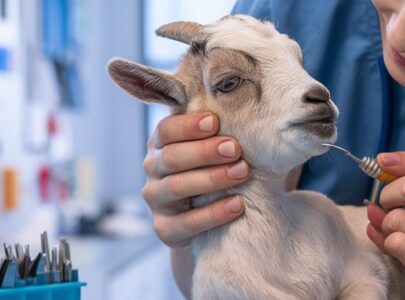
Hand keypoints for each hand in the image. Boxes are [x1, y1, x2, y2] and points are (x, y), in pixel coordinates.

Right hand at [143, 112, 249, 247]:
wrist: (204, 219)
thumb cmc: (215, 170)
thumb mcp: (213, 147)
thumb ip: (220, 130)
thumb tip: (251, 109)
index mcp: (161, 144)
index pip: (166, 130)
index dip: (188, 126)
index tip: (214, 121)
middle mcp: (153, 169)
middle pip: (172, 157)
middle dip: (205, 151)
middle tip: (235, 149)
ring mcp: (156, 200)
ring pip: (177, 187)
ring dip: (212, 178)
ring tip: (242, 172)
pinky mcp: (165, 229)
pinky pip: (187, 222)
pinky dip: (214, 213)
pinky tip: (238, 204)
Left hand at [366, 151, 404, 299]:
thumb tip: (383, 162)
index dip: (396, 173)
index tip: (384, 171)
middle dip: (388, 198)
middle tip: (391, 207)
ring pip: (397, 224)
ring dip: (386, 225)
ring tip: (395, 229)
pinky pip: (397, 248)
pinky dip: (387, 242)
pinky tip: (393, 243)